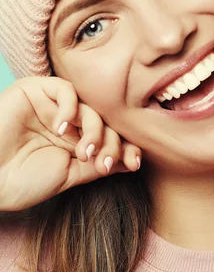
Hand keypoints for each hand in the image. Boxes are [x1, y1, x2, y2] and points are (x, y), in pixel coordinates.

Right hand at [0, 77, 141, 210]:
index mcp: (74, 141)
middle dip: (113, 142)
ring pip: (90, 107)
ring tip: (83, 151)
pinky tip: (62, 129)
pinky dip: (70, 107)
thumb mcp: (69, 176)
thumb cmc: (21, 181)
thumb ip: (98, 164)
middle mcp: (66, 122)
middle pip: (105, 121)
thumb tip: (130, 159)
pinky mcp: (33, 91)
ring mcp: (51, 106)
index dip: (125, 147)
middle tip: (105, 161)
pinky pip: (65, 89)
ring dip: (95, 129)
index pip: (109, 136)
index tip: (134, 163)